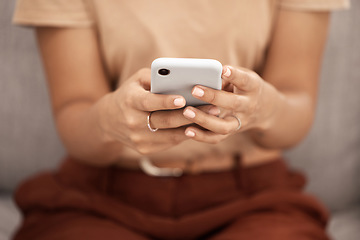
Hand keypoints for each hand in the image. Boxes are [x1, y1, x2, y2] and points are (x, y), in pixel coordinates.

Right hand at [98, 68, 219, 154]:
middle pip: (164, 120)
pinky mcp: (144, 149)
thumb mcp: (137, 80)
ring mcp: (138, 138)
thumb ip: (156, 76)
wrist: (109, 121)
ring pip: (170, 134)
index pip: (149, 102)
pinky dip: (184, 135)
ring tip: (212, 118)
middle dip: (190, 114)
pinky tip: (199, 127)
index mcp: (130, 101)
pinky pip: (169, 142)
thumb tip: (182, 75)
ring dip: (193, 127)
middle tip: (213, 108)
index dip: (166, 101)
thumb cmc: (130, 94)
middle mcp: (132, 121)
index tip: (183, 99)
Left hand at [182, 66, 277, 143]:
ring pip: (224, 126)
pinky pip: (216, 138)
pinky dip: (202, 136)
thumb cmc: (243, 87)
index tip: (223, 69)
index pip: (244, 81)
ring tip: (187, 111)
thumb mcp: (241, 77)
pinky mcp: (231, 133)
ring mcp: (240, 122)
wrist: (264, 109)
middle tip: (194, 90)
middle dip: (213, 97)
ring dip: (204, 120)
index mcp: (252, 87)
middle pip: (233, 103)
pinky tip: (187, 130)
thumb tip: (200, 73)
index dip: (234, 75)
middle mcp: (248, 106)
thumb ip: (225, 76)